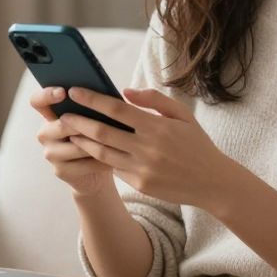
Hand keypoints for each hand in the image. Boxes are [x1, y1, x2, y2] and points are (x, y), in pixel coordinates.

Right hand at [31, 87, 115, 197]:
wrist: (97, 172)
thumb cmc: (97, 138)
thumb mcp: (95, 119)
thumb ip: (92, 106)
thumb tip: (104, 94)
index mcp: (51, 116)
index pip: (38, 101)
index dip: (47, 95)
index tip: (63, 92)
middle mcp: (46, 134)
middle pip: (60, 125)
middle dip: (84, 124)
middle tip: (105, 123)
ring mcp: (51, 154)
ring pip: (76, 146)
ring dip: (97, 144)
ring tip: (116, 142)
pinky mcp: (60, 171)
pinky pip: (83, 164)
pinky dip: (101, 161)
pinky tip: (114, 160)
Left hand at [59, 86, 235, 208]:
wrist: (213, 183)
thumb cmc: (197, 144)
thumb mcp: (183, 115)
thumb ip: (155, 100)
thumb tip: (125, 92)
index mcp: (157, 126)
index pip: (116, 109)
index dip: (93, 99)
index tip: (75, 91)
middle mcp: (147, 148)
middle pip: (102, 132)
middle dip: (79, 121)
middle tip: (64, 114)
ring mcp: (142, 169)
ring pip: (103, 153)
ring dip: (83, 142)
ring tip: (70, 133)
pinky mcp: (140, 185)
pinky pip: (115, 168)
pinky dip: (101, 157)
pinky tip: (91, 149)